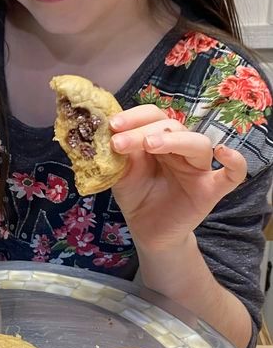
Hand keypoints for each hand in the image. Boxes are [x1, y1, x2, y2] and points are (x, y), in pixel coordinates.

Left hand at [109, 105, 246, 253]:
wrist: (147, 230)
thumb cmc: (137, 196)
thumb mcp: (122, 173)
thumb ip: (122, 155)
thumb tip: (113, 134)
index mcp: (161, 139)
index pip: (154, 116)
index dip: (134, 117)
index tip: (112, 126)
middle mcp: (182, 149)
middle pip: (172, 127)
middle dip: (143, 131)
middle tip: (119, 143)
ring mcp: (199, 168)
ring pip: (198, 143)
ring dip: (173, 140)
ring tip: (149, 145)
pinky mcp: (211, 190)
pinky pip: (233, 175)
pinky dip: (235, 162)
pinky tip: (223, 153)